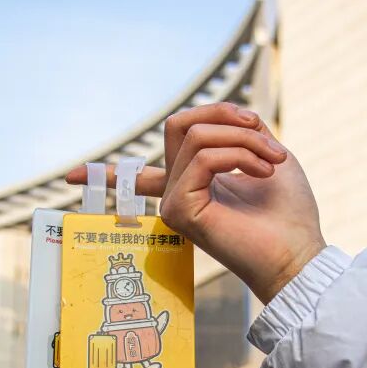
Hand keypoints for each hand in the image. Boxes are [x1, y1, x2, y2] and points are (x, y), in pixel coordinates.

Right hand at [66, 102, 325, 303]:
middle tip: (263, 135)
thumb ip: (237, 129)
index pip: (137, 178)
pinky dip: (239, 153)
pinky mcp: (179, 210)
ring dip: (243, 137)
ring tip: (274, 159)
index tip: (67, 177)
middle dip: (225, 115)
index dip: (103, 174)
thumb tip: (217, 116)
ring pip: (194, 136)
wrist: (298, 252)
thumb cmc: (288, 210)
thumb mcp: (266, 153)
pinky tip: (262, 171)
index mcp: (193, 184)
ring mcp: (175, 202)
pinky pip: (202, 157)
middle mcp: (177, 193)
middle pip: (178, 124)